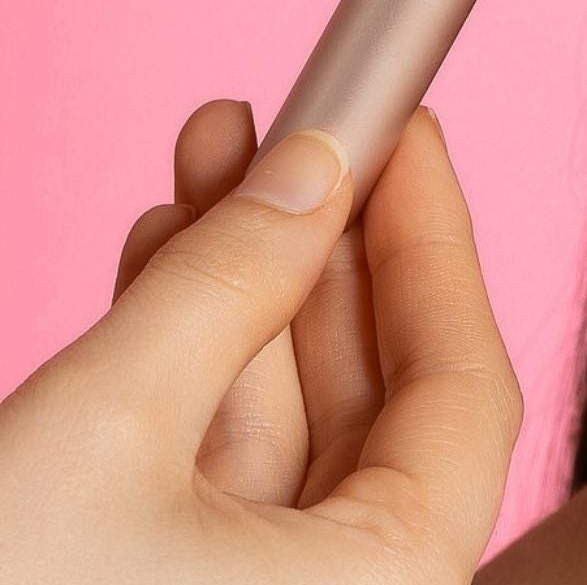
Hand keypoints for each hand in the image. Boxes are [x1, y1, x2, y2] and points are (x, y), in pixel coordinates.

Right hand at [0, 99, 521, 582]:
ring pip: (280, 432)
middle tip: (300, 123)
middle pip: (372, 402)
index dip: (433, 241)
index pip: (462, 389)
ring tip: (216, 157)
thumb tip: (313, 167)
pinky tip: (165, 258)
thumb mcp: (103, 431)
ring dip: (244, 289)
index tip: (405, 128)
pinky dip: (188, 372)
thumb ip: (227, 283)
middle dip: (322, 246)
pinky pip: (211, 483)